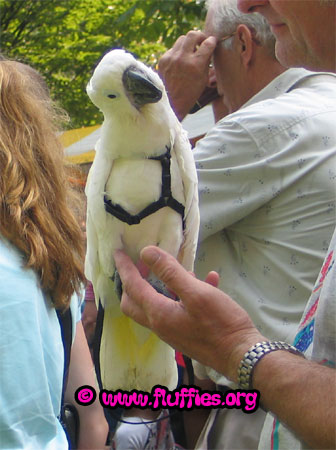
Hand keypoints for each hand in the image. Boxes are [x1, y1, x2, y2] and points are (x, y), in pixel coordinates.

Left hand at [114, 246, 263, 381]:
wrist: (242, 356)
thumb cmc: (220, 324)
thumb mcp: (196, 293)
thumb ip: (170, 272)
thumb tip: (145, 252)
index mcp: (158, 313)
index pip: (133, 287)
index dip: (125, 268)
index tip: (118, 252)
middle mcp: (160, 325)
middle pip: (134, 303)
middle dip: (131, 282)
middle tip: (139, 264)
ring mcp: (173, 331)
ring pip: (156, 305)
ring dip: (159, 286)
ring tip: (173, 268)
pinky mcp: (186, 333)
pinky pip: (178, 309)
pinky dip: (184, 294)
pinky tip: (208, 280)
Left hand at [158, 31, 216, 119]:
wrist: (172, 103)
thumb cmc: (190, 93)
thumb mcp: (204, 79)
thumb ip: (206, 61)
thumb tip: (209, 47)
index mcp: (195, 65)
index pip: (207, 43)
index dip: (212, 41)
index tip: (213, 41)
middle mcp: (182, 58)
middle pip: (192, 34)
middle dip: (200, 36)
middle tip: (202, 41)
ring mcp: (171, 58)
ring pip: (182, 39)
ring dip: (188, 43)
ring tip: (191, 51)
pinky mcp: (163, 60)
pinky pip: (173, 49)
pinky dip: (179, 52)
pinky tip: (181, 60)